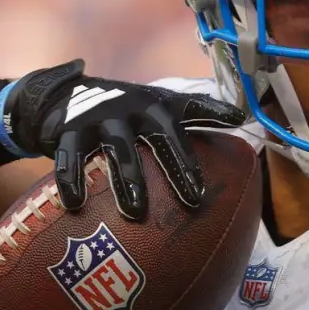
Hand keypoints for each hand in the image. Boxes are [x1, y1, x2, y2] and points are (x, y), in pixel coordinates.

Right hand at [3, 60, 245, 218]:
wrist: (66, 96)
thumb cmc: (126, 108)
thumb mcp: (160, 103)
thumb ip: (198, 110)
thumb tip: (241, 117)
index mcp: (155, 106)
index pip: (183, 122)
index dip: (203, 133)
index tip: (221, 153)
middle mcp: (130, 109)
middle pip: (156, 138)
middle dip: (174, 169)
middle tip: (192, 200)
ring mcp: (99, 119)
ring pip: (117, 151)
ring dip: (127, 181)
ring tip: (136, 213)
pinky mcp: (69, 131)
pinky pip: (70, 158)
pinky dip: (72, 180)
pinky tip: (75, 204)